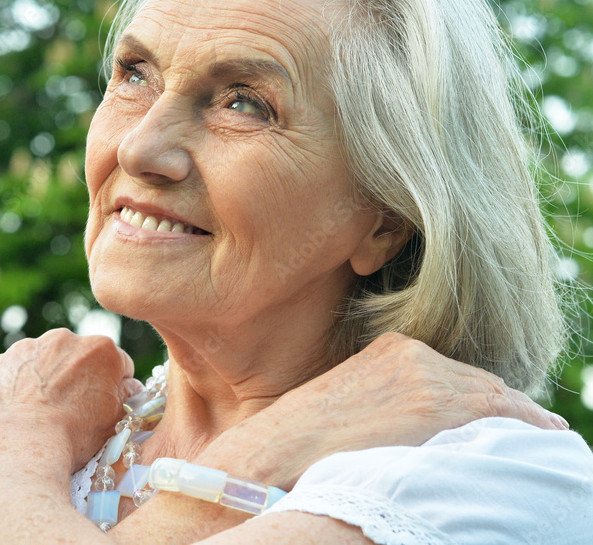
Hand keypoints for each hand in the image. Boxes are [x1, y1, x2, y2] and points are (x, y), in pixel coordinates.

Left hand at [0, 328, 142, 471]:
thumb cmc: (71, 437)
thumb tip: (128, 387)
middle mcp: (63, 339)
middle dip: (78, 379)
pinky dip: (15, 388)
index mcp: (99, 349)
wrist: (16, 447)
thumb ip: (125, 395)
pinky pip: (12, 373)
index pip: (118, 363)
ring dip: (45, 380)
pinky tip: (16, 415)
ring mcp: (26, 348)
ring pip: (43, 362)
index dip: (115, 386)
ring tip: (40, 417)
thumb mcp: (114, 420)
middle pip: (78, 358)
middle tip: (72, 413)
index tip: (106, 405)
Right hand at [199, 332, 567, 488]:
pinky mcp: (442, 405)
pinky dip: (524, 431)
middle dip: (497, 413)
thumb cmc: (302, 442)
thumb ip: (390, 400)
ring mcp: (430, 376)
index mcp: (391, 349)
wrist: (273, 453)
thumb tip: (419, 425)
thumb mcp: (351, 403)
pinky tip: (529, 445)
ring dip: (510, 424)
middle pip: (482, 384)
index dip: (474, 402)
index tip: (484, 422)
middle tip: (511, 438)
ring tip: (522, 445)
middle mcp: (415, 353)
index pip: (454, 376)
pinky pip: (510, 415)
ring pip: (499, 400)